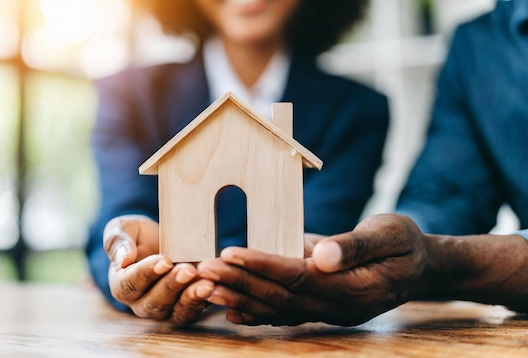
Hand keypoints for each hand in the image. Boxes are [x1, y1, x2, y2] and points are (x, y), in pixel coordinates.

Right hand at [104, 215, 213, 323]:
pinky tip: (216, 286)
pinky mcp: (187, 307)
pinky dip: (206, 300)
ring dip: (192, 298)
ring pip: (177, 311)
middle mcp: (142, 303)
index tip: (163, 261)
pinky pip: (196, 310)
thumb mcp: (123, 228)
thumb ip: (117, 241)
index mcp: (122, 285)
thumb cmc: (138, 235)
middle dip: (173, 286)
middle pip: (155, 302)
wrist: (164, 239)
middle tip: (188, 270)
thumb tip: (123, 258)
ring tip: (206, 284)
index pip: (130, 284)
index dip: (147, 274)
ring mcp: (166, 308)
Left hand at [197, 214, 429, 325]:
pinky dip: (255, 312)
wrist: (421, 267)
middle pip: (280, 297)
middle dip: (240, 282)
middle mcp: (339, 308)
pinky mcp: (322, 309)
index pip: (298, 278)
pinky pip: (284, 314)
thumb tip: (322, 256)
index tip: (230, 252)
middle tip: (204, 268)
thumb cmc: (405, 243)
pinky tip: (229, 310)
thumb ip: (356, 245)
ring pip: (277, 309)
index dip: (262, 266)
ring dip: (239, 298)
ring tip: (204, 287)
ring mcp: (330, 313)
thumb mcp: (390, 234)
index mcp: (355, 288)